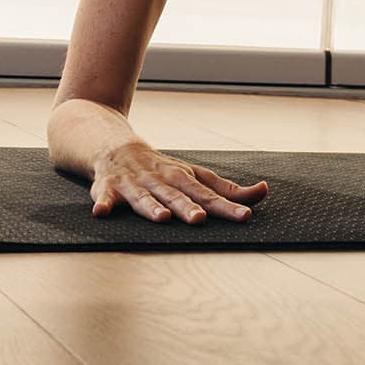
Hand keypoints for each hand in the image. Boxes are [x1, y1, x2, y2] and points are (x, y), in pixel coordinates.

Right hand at [91, 140, 268, 223]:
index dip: (226, 206)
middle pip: (175, 195)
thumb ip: (227, 188)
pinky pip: (104, 196)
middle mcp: (159, 179)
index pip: (208, 194)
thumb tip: (263, 192)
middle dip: (186, 207)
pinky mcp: (109, 187)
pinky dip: (102, 203)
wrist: (114, 146)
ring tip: (160, 217)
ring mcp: (134, 183)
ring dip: (150, 206)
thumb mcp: (194, 175)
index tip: (245, 216)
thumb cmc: (161, 168)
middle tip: (199, 219)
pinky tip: (101, 211)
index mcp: (182, 178)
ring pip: (143, 197)